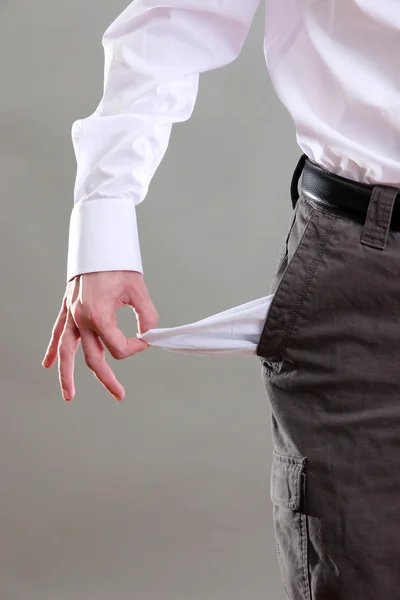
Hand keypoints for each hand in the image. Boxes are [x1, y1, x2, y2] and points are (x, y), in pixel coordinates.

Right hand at [42, 271, 158, 401]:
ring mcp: (71, 314)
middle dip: (107, 379)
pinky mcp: (68, 308)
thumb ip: (147, 316)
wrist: (99, 244)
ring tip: (69, 395)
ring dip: (67, 375)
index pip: (118, 347)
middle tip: (119, 395)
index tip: (147, 337)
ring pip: (66, 351)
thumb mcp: (139, 290)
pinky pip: (58, 333)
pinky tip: (47, 364)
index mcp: (99, 315)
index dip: (136, 347)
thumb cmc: (118, 264)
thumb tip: (149, 333)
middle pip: (93, 358)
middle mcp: (81, 318)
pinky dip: (53, 349)